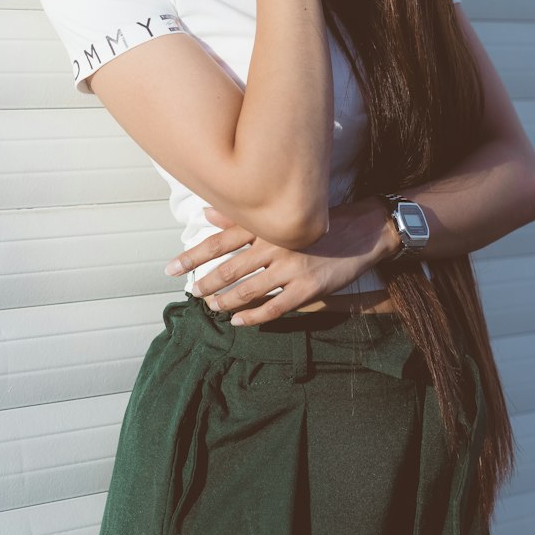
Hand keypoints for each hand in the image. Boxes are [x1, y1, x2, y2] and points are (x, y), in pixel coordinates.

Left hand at [163, 198, 400, 324]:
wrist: (363, 230)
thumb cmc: (319, 220)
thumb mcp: (282, 213)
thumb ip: (242, 216)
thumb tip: (206, 213)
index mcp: (266, 226)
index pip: (219, 242)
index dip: (193, 256)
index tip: (172, 268)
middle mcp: (274, 246)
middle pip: (228, 269)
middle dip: (205, 284)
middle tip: (191, 293)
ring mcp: (291, 269)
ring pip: (247, 291)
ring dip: (225, 302)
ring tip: (211, 307)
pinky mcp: (307, 289)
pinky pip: (274, 308)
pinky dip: (253, 317)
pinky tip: (238, 321)